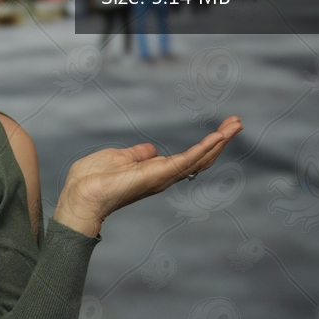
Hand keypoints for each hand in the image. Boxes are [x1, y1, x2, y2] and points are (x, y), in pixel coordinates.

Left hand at [52, 116, 243, 237]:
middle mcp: (163, 176)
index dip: (204, 145)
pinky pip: (187, 159)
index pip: (187, 158)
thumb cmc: (92, 180)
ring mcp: (163, 176)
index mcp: (154, 171)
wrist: (81, 195)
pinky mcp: (159, 174)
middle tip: (237, 123)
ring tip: (236, 125)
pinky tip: (218, 136)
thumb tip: (151, 150)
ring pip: (199, 158)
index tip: (219, 129)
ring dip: (219, 141)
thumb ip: (136, 154)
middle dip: (220, 141)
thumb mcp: (117, 158)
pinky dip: (205, 148)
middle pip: (200, 158)